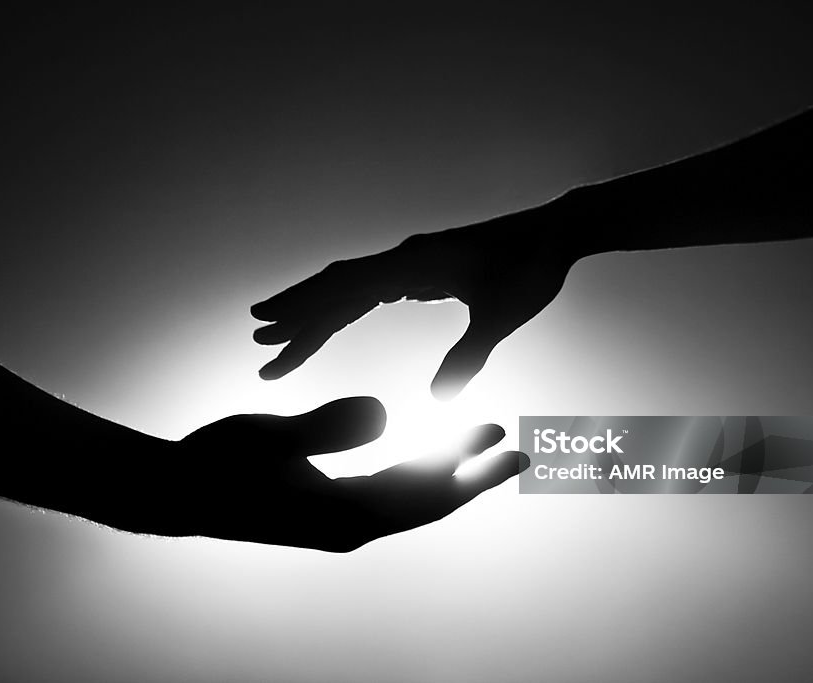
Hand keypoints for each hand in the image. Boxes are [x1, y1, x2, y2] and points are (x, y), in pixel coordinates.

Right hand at [124, 397, 527, 551]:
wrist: (176, 493)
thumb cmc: (215, 464)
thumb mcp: (268, 438)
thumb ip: (326, 426)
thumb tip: (384, 412)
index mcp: (345, 515)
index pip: (427, 497)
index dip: (471, 472)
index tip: (509, 445)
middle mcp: (351, 526)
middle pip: (430, 503)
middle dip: (474, 476)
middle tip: (518, 448)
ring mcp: (340, 521)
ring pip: (411, 498)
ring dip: (448, 471)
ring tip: (480, 439)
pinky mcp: (328, 510)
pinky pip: (388, 493)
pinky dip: (415, 472)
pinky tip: (425, 452)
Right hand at [251, 202, 576, 399]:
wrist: (556, 232)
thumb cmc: (532, 269)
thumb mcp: (501, 316)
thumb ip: (468, 355)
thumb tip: (438, 400)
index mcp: (413, 265)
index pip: (344, 292)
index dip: (304, 316)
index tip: (270, 337)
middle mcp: (404, 260)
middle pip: (335, 287)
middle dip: (295, 313)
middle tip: (256, 339)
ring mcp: (411, 263)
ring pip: (349, 286)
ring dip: (315, 309)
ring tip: (279, 332)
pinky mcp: (422, 270)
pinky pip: (371, 289)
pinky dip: (345, 307)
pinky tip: (334, 320)